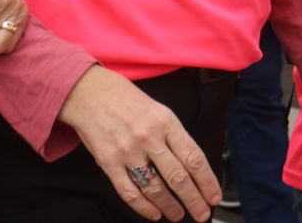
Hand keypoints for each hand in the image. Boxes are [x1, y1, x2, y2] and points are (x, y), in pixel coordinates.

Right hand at [57, 66, 220, 221]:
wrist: (87, 91)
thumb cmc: (123, 98)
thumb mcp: (156, 108)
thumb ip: (172, 135)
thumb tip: (190, 166)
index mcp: (165, 121)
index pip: (194, 157)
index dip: (207, 182)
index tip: (213, 196)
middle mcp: (148, 136)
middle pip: (178, 177)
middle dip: (194, 201)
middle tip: (201, 214)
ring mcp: (128, 150)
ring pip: (156, 188)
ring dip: (170, 207)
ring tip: (177, 214)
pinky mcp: (108, 162)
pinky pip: (129, 191)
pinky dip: (144, 207)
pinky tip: (153, 213)